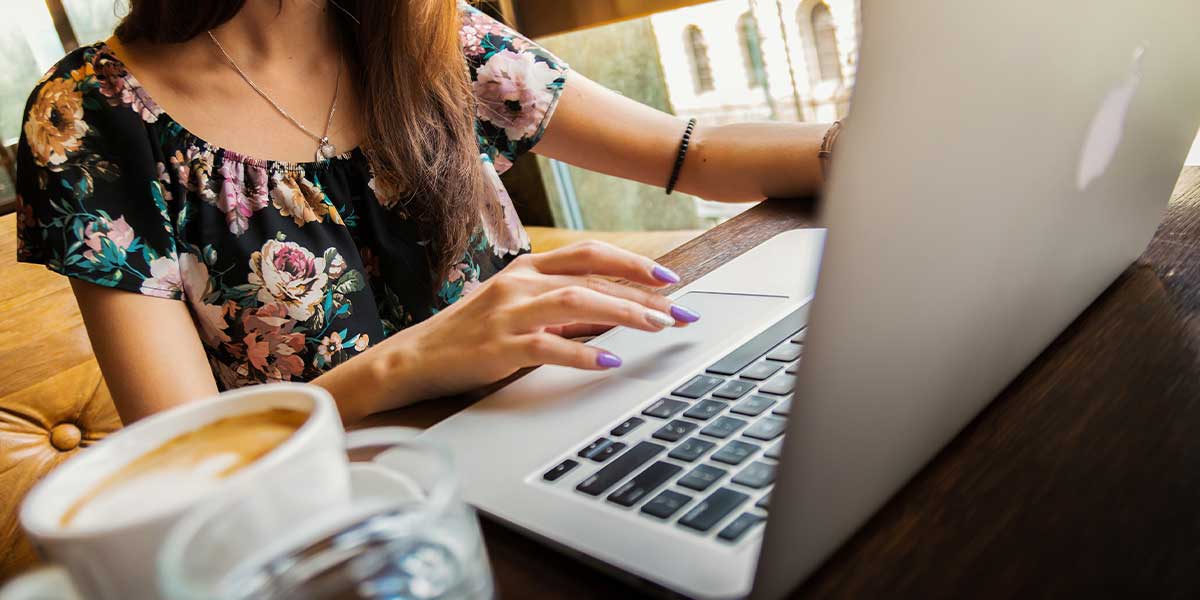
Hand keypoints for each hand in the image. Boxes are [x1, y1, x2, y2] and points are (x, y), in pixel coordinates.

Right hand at [381, 241, 701, 402]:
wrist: (415, 358)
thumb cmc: (472, 335)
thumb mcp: (519, 310)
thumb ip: (563, 308)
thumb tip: (617, 313)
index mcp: (527, 269)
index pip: (589, 254)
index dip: (632, 263)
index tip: (670, 280)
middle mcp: (520, 283)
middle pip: (592, 277)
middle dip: (643, 294)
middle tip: (680, 312)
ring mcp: (508, 313)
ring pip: (577, 302)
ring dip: (623, 313)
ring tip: (657, 328)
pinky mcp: (499, 347)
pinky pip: (549, 346)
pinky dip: (583, 352)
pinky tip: (609, 361)